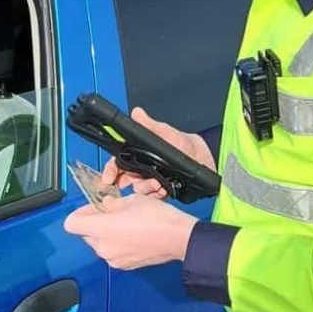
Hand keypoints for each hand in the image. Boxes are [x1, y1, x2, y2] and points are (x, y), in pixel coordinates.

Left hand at [63, 192, 197, 269]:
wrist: (178, 238)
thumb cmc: (158, 219)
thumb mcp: (131, 200)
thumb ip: (112, 204)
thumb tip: (106, 205)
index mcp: (102, 229)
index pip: (71, 224)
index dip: (80, 213)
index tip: (91, 208)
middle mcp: (103, 247)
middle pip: (85, 234)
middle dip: (95, 222)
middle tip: (111, 212)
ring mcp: (113, 259)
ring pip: (99, 243)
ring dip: (106, 233)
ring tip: (124, 223)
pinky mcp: (124, 265)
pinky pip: (112, 252)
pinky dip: (117, 244)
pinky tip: (132, 234)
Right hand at [100, 107, 215, 196]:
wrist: (204, 158)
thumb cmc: (185, 144)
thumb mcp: (167, 133)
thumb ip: (151, 126)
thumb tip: (137, 114)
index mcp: (140, 153)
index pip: (118, 162)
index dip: (111, 169)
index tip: (108, 177)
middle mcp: (143, 167)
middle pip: (125, 178)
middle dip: (127, 182)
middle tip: (133, 183)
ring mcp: (152, 179)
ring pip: (138, 189)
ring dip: (144, 188)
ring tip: (155, 183)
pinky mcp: (162, 190)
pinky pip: (153, 197)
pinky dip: (156, 195)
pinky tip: (163, 189)